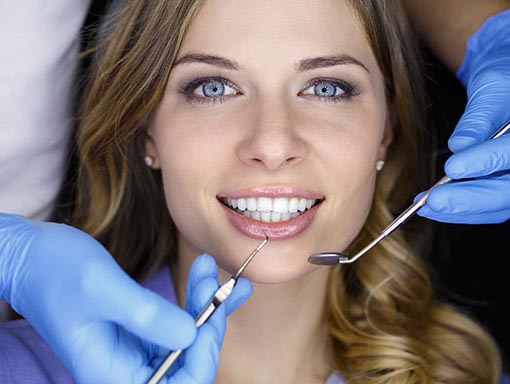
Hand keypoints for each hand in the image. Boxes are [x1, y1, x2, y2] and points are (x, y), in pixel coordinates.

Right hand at [0, 213, 251, 382]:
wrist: (31, 255)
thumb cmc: (54, 270)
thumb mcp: (102, 288)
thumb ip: (146, 316)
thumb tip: (192, 335)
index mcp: (112, 374)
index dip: (203, 353)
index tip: (212, 312)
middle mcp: (127, 369)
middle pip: (189, 361)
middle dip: (208, 320)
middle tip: (211, 277)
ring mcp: (135, 349)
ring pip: (187, 339)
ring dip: (207, 305)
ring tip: (211, 269)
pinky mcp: (140, 328)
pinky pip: (177, 321)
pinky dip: (197, 300)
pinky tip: (210, 278)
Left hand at [418, 10, 509, 223]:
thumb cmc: (505, 74)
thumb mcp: (493, 86)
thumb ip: (478, 118)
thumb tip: (460, 146)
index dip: (486, 162)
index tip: (453, 168)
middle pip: (509, 192)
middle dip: (470, 199)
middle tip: (433, 202)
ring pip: (500, 205)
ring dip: (462, 210)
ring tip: (426, 206)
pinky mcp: (509, 184)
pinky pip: (493, 206)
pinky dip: (464, 209)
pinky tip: (437, 207)